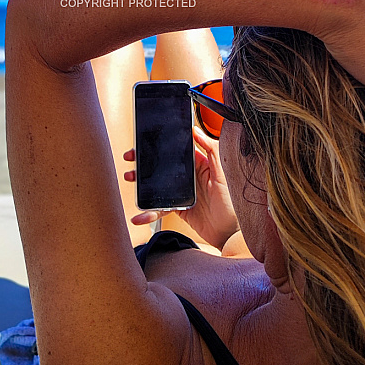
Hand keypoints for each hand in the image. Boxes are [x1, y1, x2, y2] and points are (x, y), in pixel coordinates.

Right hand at [123, 127, 239, 250]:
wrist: (232, 233)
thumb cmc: (233, 203)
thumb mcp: (224, 172)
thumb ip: (211, 150)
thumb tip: (197, 131)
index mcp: (199, 164)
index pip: (177, 150)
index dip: (161, 145)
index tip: (147, 141)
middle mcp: (189, 177)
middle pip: (162, 166)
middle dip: (145, 162)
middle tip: (131, 158)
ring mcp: (182, 193)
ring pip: (157, 185)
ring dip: (141, 184)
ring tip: (130, 179)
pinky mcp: (178, 208)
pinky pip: (159, 208)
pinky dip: (148, 212)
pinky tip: (139, 214)